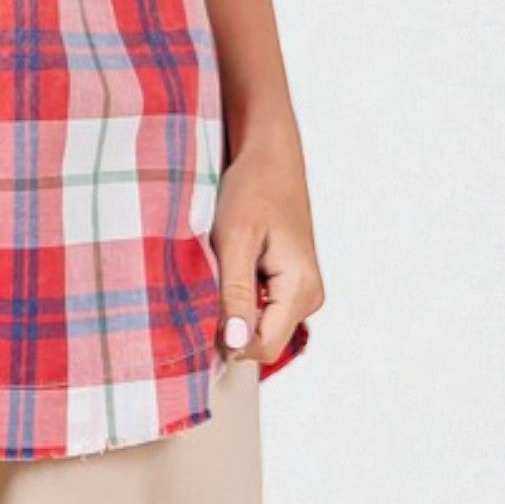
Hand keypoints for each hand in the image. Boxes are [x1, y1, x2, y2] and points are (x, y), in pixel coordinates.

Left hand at [211, 135, 323, 365]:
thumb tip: (236, 345)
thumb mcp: (234, 239)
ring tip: (217, 270)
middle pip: (262, 340)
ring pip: (259, 325)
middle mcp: (308, 297)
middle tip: (203, 285)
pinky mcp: (288, 282)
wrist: (268, 156)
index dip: (228, 342)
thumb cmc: (253, 188)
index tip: (196, 318)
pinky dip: (238, 297)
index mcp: (301, 289)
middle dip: (229, 324)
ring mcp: (300, 291)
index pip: (264, 348)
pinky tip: (226, 268)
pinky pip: (261, 308)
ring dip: (232, 309)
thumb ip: (236, 295)